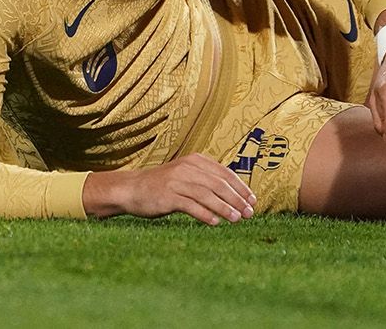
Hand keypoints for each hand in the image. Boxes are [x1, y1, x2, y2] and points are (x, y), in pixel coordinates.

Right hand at [83, 153, 257, 224]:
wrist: (132, 189)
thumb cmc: (163, 186)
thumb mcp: (186, 176)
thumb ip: (206, 181)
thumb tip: (235, 196)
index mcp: (195, 161)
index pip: (225, 173)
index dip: (241, 188)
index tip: (252, 201)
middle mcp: (187, 168)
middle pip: (219, 184)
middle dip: (237, 200)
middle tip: (249, 213)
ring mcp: (177, 181)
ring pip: (208, 195)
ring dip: (225, 208)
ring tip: (237, 219)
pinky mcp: (168, 196)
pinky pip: (191, 206)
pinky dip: (205, 214)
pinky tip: (215, 223)